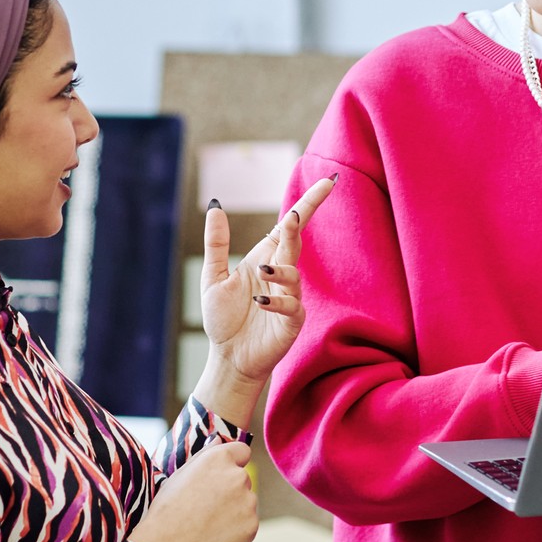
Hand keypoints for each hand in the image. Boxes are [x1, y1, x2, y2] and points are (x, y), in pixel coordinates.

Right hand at [129, 441, 259, 541]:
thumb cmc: (168, 509)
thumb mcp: (181, 474)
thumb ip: (205, 454)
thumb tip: (219, 439)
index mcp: (220, 458)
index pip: (242, 452)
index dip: (232, 464)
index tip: (220, 477)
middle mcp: (238, 476)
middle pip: (243, 480)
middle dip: (230, 490)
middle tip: (206, 507)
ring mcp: (248, 502)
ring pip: (246, 503)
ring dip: (235, 510)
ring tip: (207, 524)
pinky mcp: (252, 526)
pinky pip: (247, 524)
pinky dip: (236, 530)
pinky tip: (214, 536)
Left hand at [191, 176, 337, 426]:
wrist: (229, 359)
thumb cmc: (224, 320)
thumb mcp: (213, 277)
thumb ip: (217, 244)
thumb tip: (215, 206)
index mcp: (266, 259)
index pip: (290, 227)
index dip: (309, 204)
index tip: (328, 182)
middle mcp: (281, 275)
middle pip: (294, 244)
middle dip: (297, 229)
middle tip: (293, 217)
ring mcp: (290, 298)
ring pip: (294, 275)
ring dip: (280, 271)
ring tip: (261, 273)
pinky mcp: (292, 322)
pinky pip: (292, 306)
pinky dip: (277, 302)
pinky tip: (260, 302)